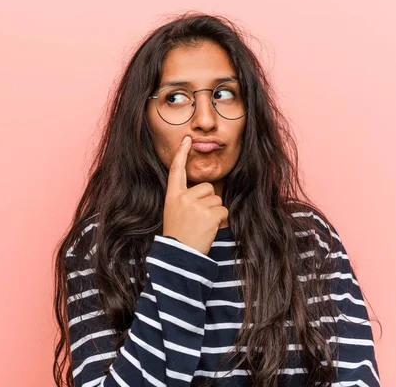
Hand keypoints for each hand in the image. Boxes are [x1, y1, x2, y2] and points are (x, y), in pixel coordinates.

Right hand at [162, 136, 228, 254]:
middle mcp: (183, 197)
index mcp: (172, 196)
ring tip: (201, 226)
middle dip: (207, 202)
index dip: (182, 154)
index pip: (176, 170)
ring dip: (214, 213)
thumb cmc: (179, 235)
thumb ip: (186, 198)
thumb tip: (208, 190)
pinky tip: (208, 229)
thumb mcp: (174, 212)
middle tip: (197, 219)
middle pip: (206, 188)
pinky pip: (223, 210)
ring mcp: (195, 205)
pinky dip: (220, 220)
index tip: (187, 139)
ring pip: (216, 199)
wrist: (179, 256)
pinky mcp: (208, 214)